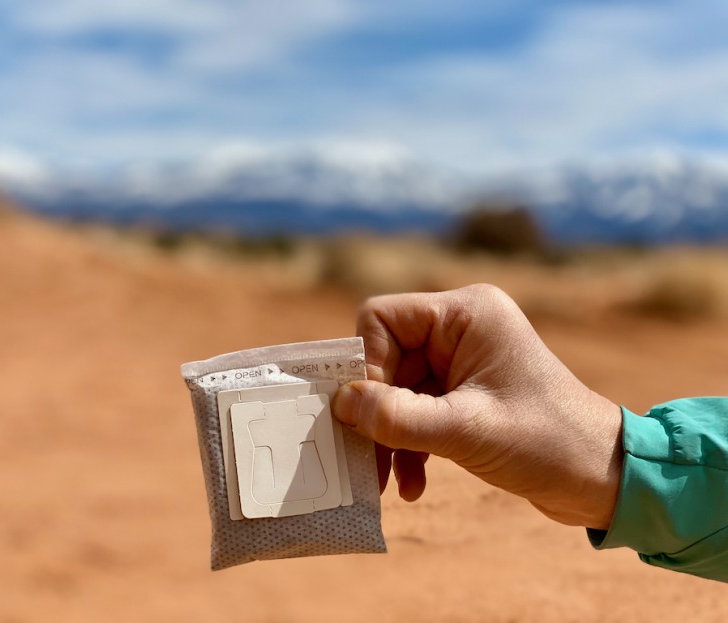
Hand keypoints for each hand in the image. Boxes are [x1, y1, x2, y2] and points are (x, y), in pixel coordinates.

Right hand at [332, 284, 622, 529]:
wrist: (602, 478)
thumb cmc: (546, 443)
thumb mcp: (465, 431)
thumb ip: (396, 416)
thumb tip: (339, 403)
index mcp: (466, 314)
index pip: (381, 319)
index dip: (365, 365)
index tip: (363, 414)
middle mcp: (461, 328)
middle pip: (385, 358)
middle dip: (375, 411)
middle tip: (363, 459)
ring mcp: (461, 360)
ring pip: (395, 389)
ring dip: (389, 435)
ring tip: (385, 481)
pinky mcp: (463, 392)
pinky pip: (415, 409)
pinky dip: (408, 444)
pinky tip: (412, 483)